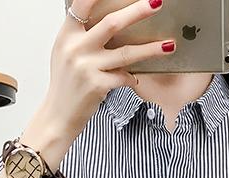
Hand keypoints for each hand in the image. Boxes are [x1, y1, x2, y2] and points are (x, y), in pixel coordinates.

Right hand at [35, 0, 176, 149]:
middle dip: (137, 11)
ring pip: (126, 53)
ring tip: (170, 45)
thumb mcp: (65, 53)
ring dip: (151, 49)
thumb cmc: (65, 85)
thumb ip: (81, 36)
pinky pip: (124, 77)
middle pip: (112, 23)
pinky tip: (134, 79)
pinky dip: (132, 78)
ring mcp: (86, 67)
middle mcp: (76, 48)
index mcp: (67, 35)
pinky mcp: (97, 85)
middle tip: (157, 3)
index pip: (83, 4)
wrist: (59, 115)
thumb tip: (106, 19)